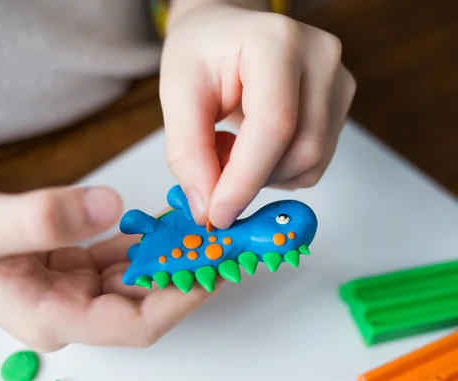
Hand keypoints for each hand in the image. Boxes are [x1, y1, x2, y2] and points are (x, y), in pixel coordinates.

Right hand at [0, 171, 216, 350]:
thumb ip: (42, 218)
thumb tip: (109, 207)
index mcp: (50, 316)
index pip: (133, 323)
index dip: (179, 298)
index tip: (214, 264)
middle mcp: (66, 310)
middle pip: (142, 303)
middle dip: (184, 274)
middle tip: (222, 239)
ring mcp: (67, 289)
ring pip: (134, 280)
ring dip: (168, 256)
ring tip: (202, 227)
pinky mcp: (67, 266)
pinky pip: (117, 259)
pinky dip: (143, 242)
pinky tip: (164, 221)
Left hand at [160, 1, 355, 227]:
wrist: (225, 29)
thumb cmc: (200, 53)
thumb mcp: (177, 93)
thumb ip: (187, 152)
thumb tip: (206, 209)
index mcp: (276, 42)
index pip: (275, 125)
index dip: (245, 179)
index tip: (217, 216)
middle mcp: (320, 58)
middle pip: (302, 150)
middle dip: (251, 179)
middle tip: (210, 170)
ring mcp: (338, 81)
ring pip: (312, 162)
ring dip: (263, 175)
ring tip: (228, 147)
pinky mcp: (340, 104)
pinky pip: (314, 161)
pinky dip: (277, 169)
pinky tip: (251, 146)